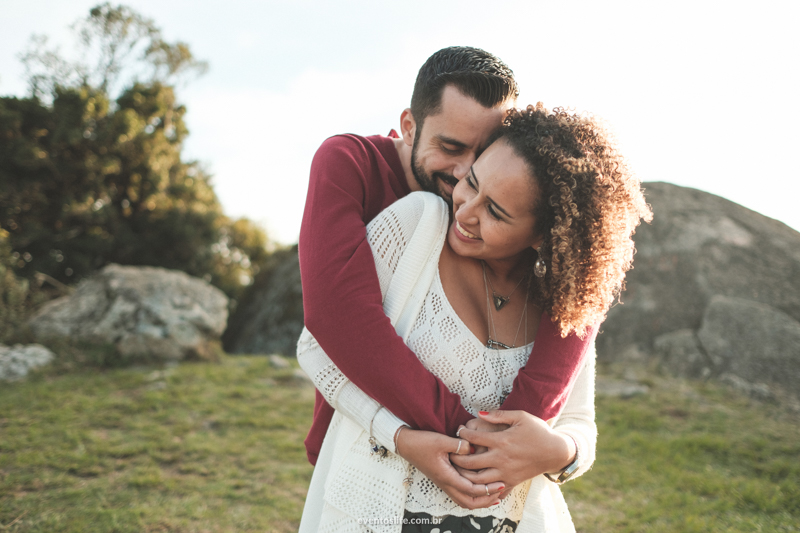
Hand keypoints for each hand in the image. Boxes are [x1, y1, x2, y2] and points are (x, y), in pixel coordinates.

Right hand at [396, 428, 504, 509]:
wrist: (406, 444)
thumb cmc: (421, 442)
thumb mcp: (441, 440)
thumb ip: (459, 445)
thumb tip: (474, 448)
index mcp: (446, 476)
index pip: (470, 489)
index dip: (487, 489)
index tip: (501, 483)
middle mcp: (445, 483)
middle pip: (468, 502)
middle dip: (486, 500)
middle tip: (501, 491)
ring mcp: (444, 482)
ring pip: (463, 500)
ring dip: (479, 500)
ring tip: (493, 494)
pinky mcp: (443, 479)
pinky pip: (459, 494)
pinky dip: (471, 494)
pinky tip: (479, 487)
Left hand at [450, 410, 575, 490]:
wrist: (556, 452)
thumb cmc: (538, 431)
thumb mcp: (521, 417)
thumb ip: (499, 414)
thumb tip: (479, 413)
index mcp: (502, 441)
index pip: (473, 437)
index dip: (462, 433)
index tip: (459, 430)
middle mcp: (501, 459)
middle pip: (469, 462)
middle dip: (456, 457)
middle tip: (451, 452)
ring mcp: (505, 473)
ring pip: (477, 480)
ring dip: (464, 474)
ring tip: (457, 468)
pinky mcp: (511, 482)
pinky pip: (491, 489)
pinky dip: (479, 487)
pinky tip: (472, 481)